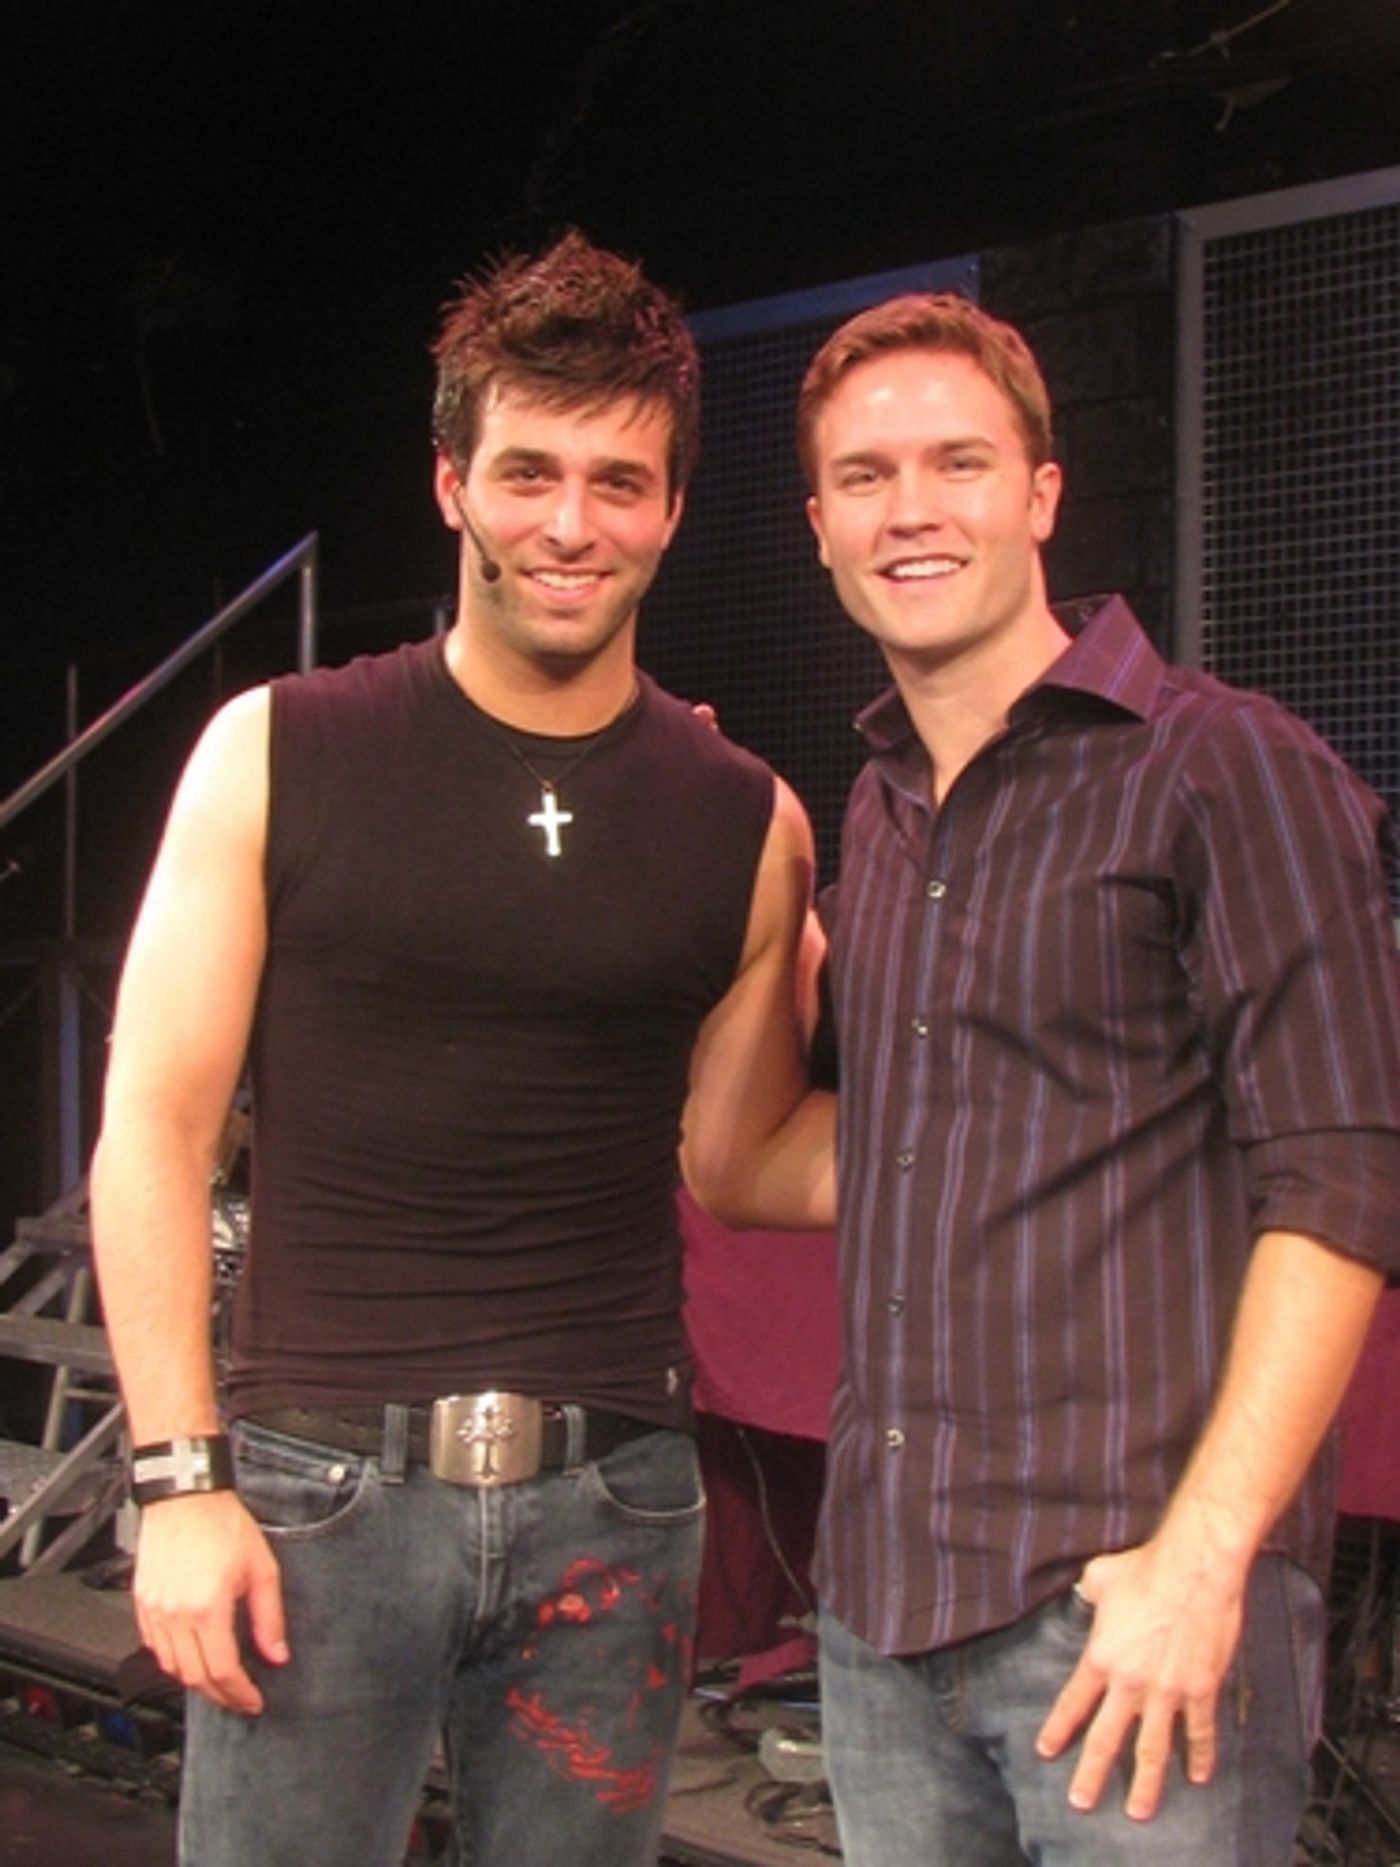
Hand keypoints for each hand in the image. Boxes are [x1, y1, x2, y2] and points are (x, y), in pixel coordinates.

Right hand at [133, 1490, 287, 1713]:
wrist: (186, 1497)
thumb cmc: (222, 1523)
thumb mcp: (261, 1568)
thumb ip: (269, 1617)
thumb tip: (276, 1653)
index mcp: (207, 1608)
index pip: (223, 1670)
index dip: (240, 1693)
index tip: (253, 1701)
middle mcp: (176, 1614)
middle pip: (195, 1677)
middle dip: (220, 1695)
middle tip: (238, 1698)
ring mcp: (155, 1610)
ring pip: (170, 1667)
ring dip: (195, 1680)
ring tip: (217, 1680)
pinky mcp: (142, 1603)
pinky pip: (153, 1647)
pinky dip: (172, 1660)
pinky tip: (189, 1656)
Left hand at [1034, 1541, 1246, 1821]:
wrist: (1194, 1569)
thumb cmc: (1145, 1568)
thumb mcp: (1101, 1576)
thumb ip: (1089, 1592)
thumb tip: (1084, 1594)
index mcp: (1102, 1657)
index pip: (1074, 1702)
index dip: (1059, 1729)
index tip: (1046, 1751)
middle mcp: (1130, 1683)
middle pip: (1107, 1738)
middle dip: (1092, 1774)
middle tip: (1080, 1803)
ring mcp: (1167, 1691)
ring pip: (1153, 1749)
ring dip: (1146, 1784)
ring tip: (1138, 1812)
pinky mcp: (1201, 1689)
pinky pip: (1199, 1731)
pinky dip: (1200, 1756)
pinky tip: (1199, 1777)